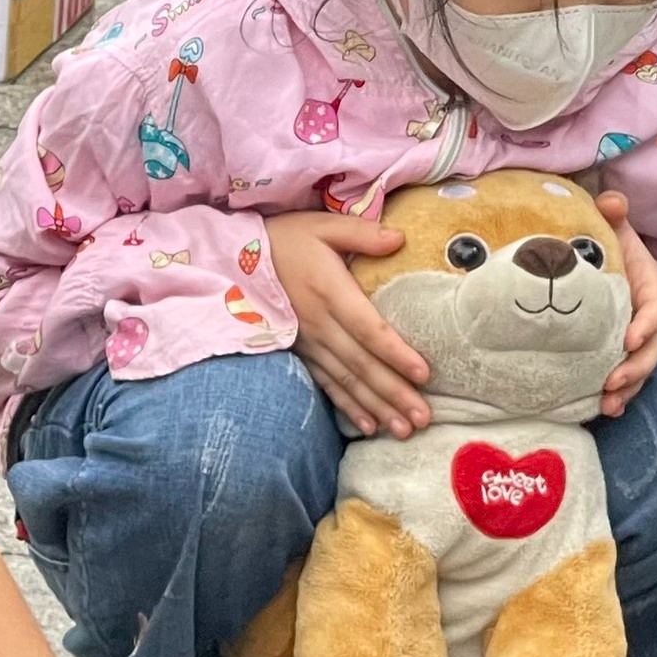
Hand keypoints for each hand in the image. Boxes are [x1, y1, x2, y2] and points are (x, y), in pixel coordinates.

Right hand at [269, 211, 430, 439]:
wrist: (233, 262)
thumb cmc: (285, 240)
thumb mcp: (322, 226)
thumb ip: (361, 233)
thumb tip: (399, 239)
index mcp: (329, 292)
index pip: (369, 329)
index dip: (396, 353)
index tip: (423, 374)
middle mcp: (319, 325)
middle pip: (362, 365)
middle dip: (394, 394)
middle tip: (423, 418)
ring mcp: (308, 344)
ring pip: (347, 382)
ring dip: (376, 408)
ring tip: (403, 430)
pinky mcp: (300, 354)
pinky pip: (327, 385)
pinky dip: (348, 407)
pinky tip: (368, 426)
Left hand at [593, 190, 656, 417]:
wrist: (591, 265)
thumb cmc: (603, 246)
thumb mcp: (610, 228)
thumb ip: (611, 214)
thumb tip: (610, 202)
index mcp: (648, 288)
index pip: (655, 307)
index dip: (647, 323)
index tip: (629, 338)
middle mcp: (645, 318)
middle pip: (652, 348)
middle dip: (636, 369)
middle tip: (611, 382)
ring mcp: (632, 340)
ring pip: (638, 369)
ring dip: (627, 390)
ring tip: (606, 405)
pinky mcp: (615, 355)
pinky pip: (622, 380)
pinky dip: (615, 396)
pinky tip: (599, 411)